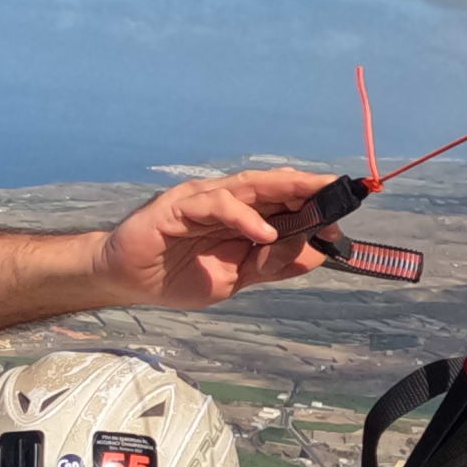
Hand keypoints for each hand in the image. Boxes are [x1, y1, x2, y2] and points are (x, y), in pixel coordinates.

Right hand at [92, 170, 343, 312]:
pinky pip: (216, 205)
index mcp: (239, 215)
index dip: (312, 206)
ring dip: (283, 192)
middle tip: (339, 191)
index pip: (281, 201)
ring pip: (248, 187)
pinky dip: (243, 217)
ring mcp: (200, 200)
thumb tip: (314, 256)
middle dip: (306, 186)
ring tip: (313, 202)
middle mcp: (223, 200)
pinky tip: (264, 233)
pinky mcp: (176, 207)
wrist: (125, 281)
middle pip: (272, 185)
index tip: (342, 219)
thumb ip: (269, 267)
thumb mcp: (233, 279)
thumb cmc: (175, 276)